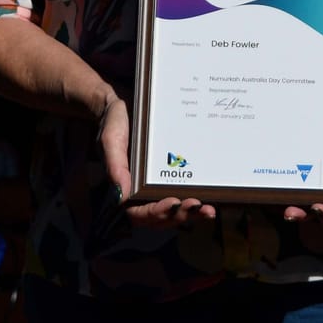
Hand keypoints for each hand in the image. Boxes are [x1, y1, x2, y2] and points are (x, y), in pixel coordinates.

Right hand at [100, 93, 217, 228]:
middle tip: (199, 208)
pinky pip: (182, 193)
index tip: (172, 204)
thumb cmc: (115, 123)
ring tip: (208, 211)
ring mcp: (156, 186)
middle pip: (160, 217)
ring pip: (173, 210)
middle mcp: (140, 192)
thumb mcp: (111, 140)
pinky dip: (194, 200)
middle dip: (180, 216)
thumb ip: (115, 166)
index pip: (137, 213)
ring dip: (191, 214)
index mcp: (124, 189)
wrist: (127, 105)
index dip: (155, 213)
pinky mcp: (170, 176)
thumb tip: (122, 196)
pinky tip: (211, 200)